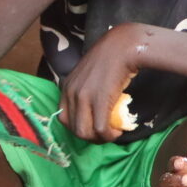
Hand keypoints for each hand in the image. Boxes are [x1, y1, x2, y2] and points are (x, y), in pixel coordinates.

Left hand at [59, 24, 149, 142]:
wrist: (122, 47)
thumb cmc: (110, 58)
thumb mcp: (88, 74)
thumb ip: (84, 88)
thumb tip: (91, 106)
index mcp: (66, 87)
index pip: (63, 118)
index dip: (79, 127)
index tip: (93, 128)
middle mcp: (71, 93)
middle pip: (73, 129)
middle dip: (89, 137)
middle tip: (104, 134)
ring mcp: (83, 97)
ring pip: (85, 133)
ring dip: (99, 139)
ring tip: (111, 134)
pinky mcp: (99, 101)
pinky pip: (100, 129)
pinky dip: (108, 136)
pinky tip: (117, 132)